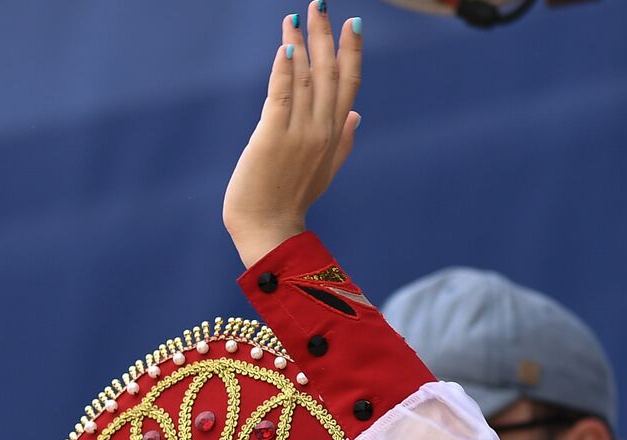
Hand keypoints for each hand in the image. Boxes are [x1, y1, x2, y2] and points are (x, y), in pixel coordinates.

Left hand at [223, 5, 362, 268]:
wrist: (269, 229)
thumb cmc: (291, 201)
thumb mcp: (325, 170)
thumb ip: (343, 141)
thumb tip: (357, 115)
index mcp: (334, 134)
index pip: (349, 84)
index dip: (352, 52)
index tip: (353, 24)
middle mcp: (320, 129)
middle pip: (327, 72)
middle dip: (324, 35)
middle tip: (319, 4)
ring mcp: (297, 133)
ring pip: (304, 78)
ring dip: (299, 43)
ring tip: (294, 16)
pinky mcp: (271, 137)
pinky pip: (280, 96)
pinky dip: (283, 70)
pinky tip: (283, 47)